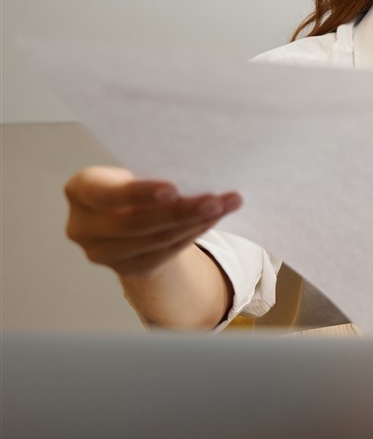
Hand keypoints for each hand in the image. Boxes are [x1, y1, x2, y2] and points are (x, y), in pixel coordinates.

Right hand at [64, 166, 241, 276]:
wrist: (132, 218)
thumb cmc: (133, 186)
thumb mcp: (132, 172)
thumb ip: (151, 172)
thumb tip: (199, 170)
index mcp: (80, 190)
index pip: (106, 194)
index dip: (139, 194)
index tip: (174, 189)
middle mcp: (83, 226)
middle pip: (136, 223)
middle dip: (181, 211)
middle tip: (216, 201)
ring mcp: (103, 253)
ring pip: (157, 240)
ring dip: (196, 222)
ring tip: (226, 205)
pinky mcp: (128, 268)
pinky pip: (167, 253)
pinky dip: (194, 234)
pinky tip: (213, 220)